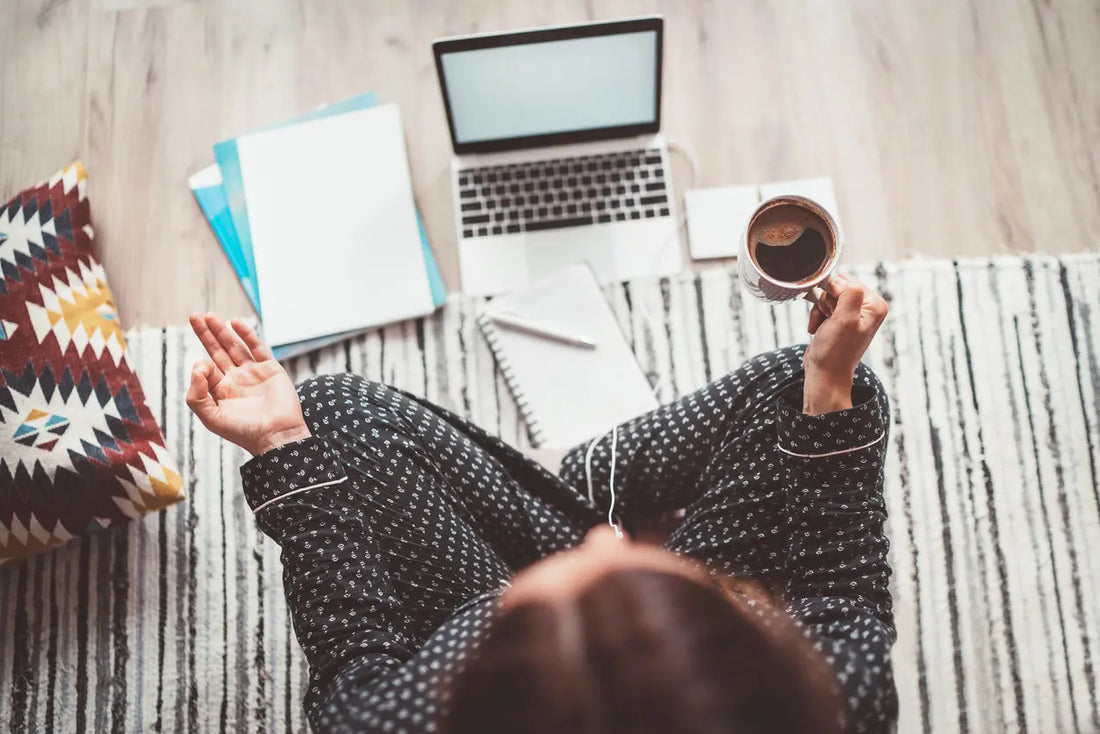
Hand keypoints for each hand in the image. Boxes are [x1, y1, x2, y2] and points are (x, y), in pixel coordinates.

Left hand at [186, 314, 310, 455]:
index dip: (201, 365)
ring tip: (209, 316)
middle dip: (206, 334)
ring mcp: (254, 372)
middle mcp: (236, 379)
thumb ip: (196, 395)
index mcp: (222, 391)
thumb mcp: (211, 418)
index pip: (206, 369)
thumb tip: (197, 366)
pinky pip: (257, 348)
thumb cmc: (243, 431)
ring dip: (222, 331)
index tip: (205, 369)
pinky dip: (247, 334)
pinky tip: (235, 323)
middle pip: (218, 351)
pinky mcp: (271, 369)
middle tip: (195, 316)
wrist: (276, 435)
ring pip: (235, 346)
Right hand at [802, 275, 888, 414]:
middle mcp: (867, 309)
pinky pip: (823, 308)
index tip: (832, 311)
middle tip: (828, 320)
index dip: (834, 292)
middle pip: (838, 287)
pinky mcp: (839, 322)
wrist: (825, 375)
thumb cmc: (835, 352)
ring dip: (819, 311)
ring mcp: (853, 315)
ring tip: (823, 327)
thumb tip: (837, 280)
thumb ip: (848, 292)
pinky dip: (816, 317)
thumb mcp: (845, 318)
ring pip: (827, 297)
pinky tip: (817, 330)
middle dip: (826, 302)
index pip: (848, 280)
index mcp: (875, 306)